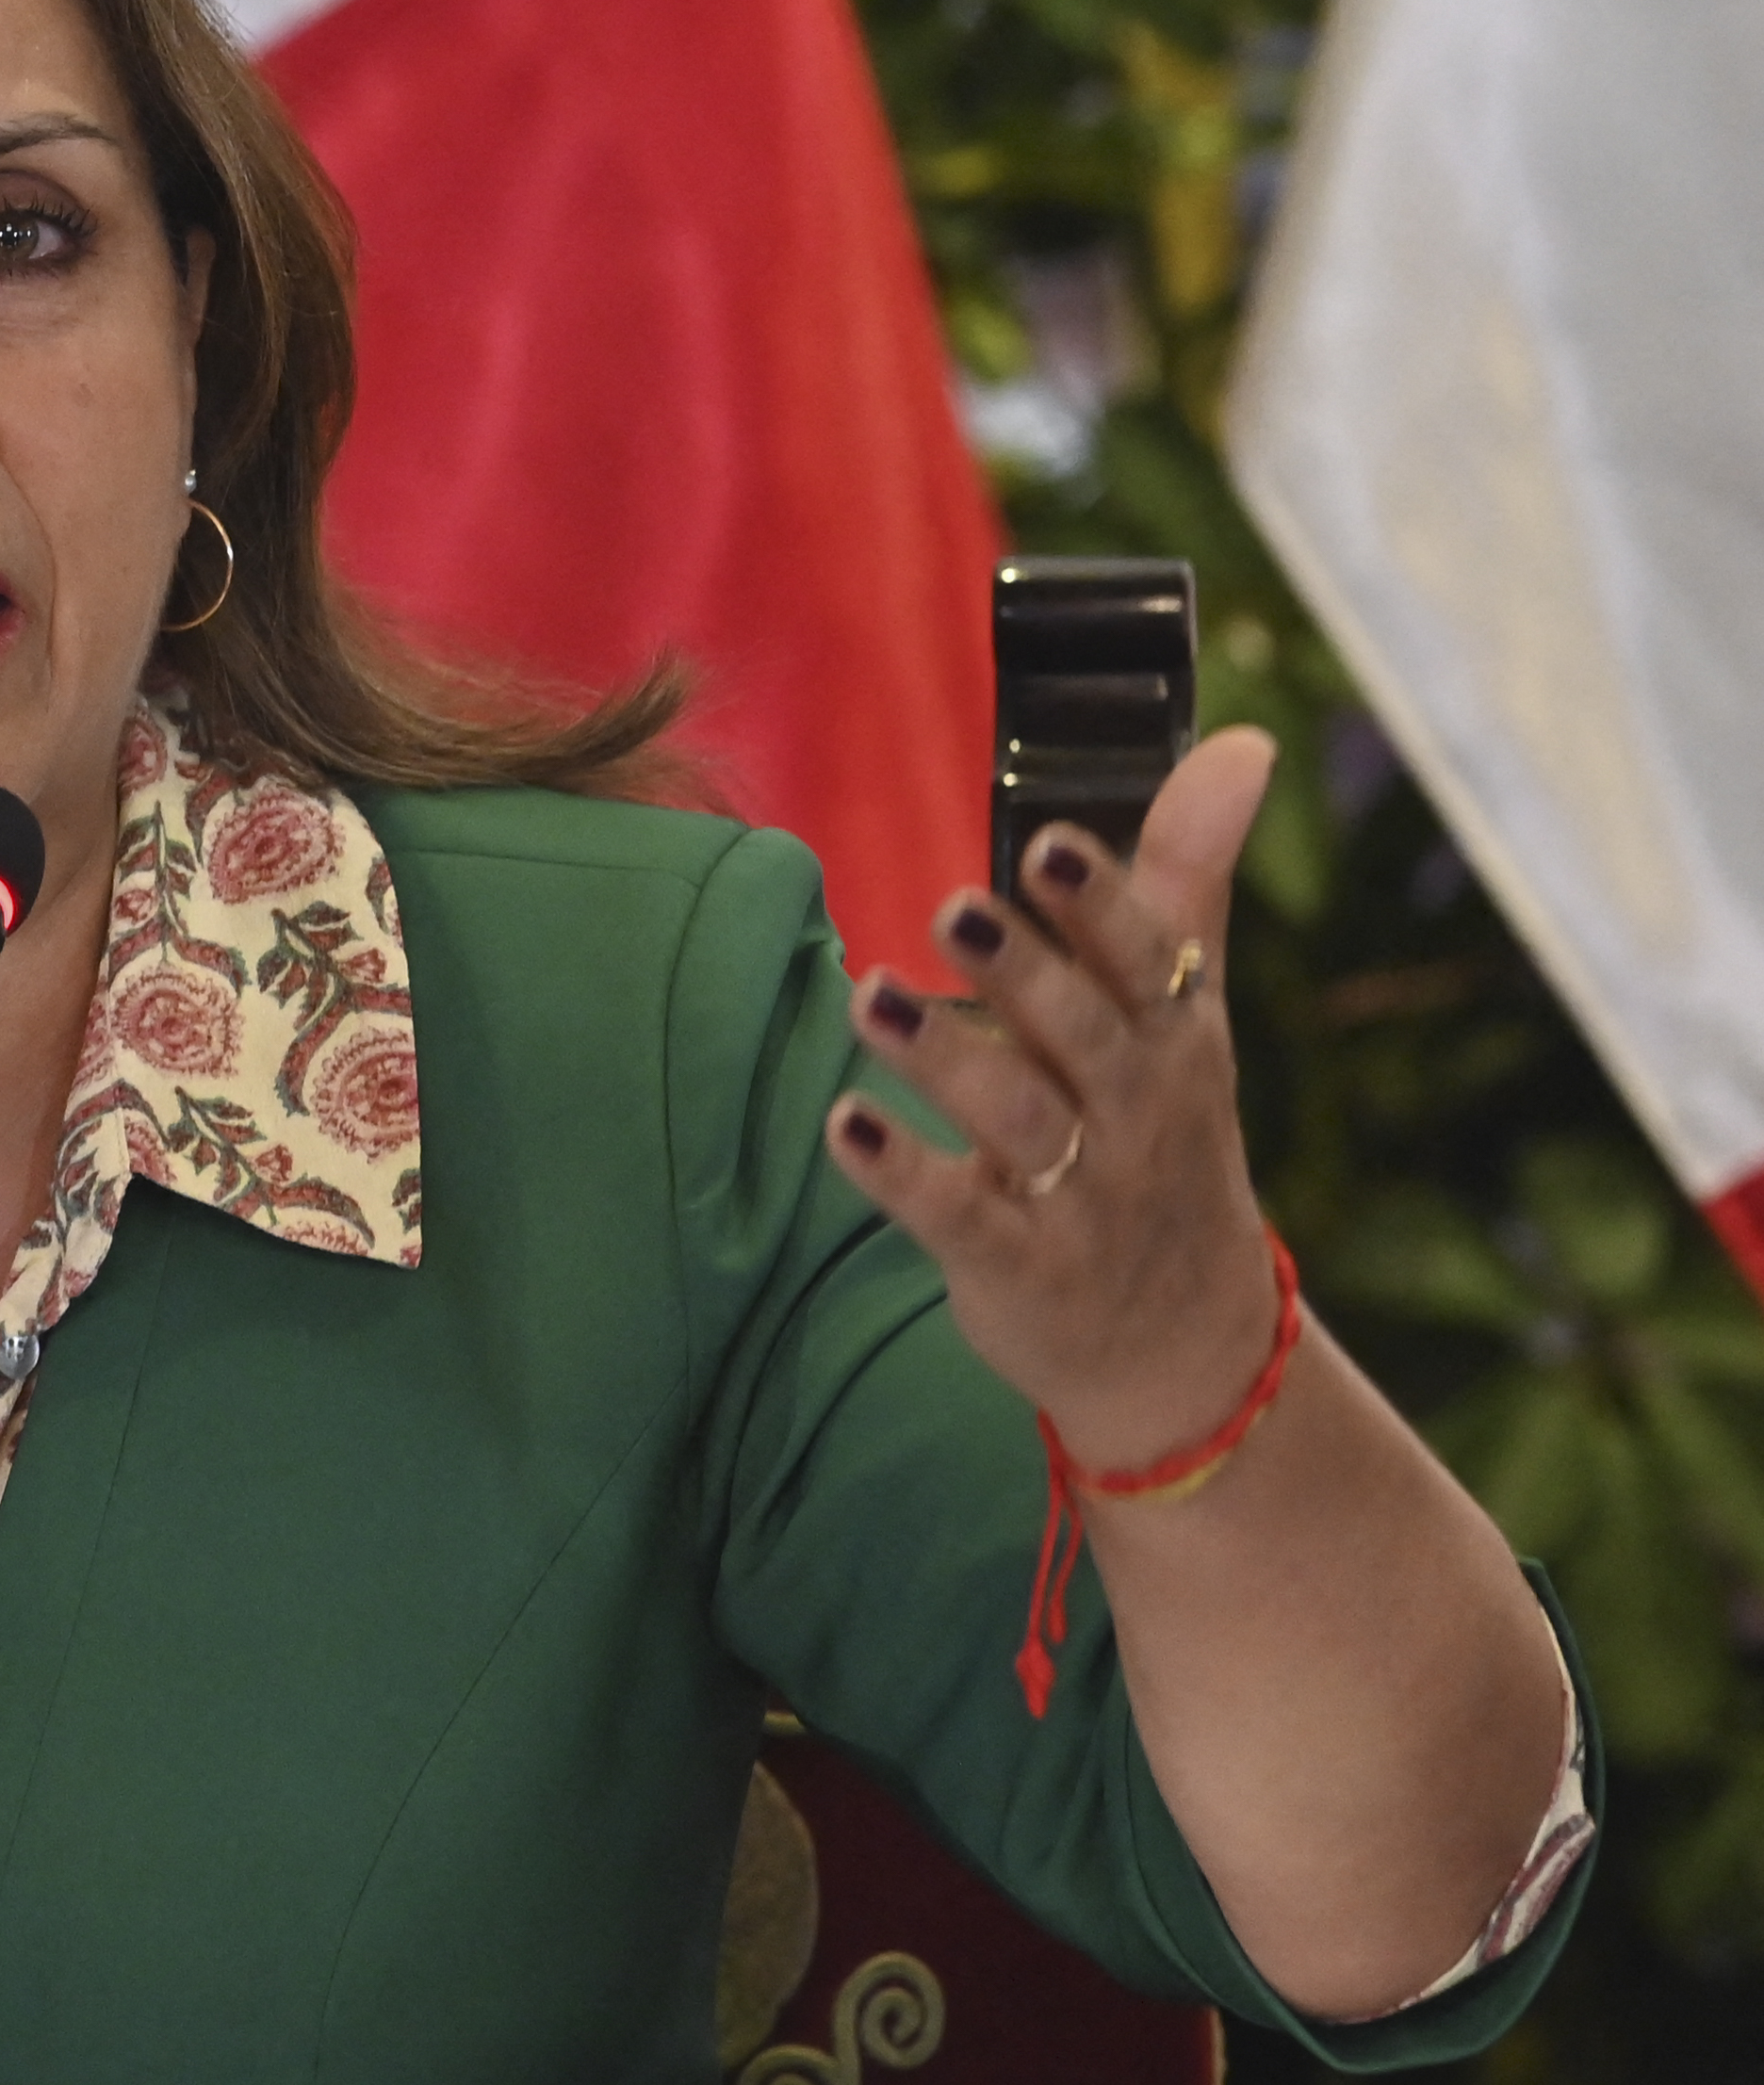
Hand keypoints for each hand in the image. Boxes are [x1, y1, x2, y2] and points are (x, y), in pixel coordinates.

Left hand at [823, 727, 1284, 1469]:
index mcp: (1177, 1042)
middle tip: (954, 907)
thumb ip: (1186, 878)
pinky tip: (843, 1124)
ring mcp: (1081, 1198)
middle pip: (1085, 1035)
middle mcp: (1137, 1116)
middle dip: (1025, 973)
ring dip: (944, 1058)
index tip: (1052, 842)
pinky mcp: (1017, 1268)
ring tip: (871, 996)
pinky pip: (957, 1218)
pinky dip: (902, 1173)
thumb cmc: (1166, 1138)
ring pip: (1015, 1120)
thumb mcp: (1190, 1014)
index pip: (1149, 961)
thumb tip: (1242, 740)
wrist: (1186, 1344)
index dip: (1102, 904)